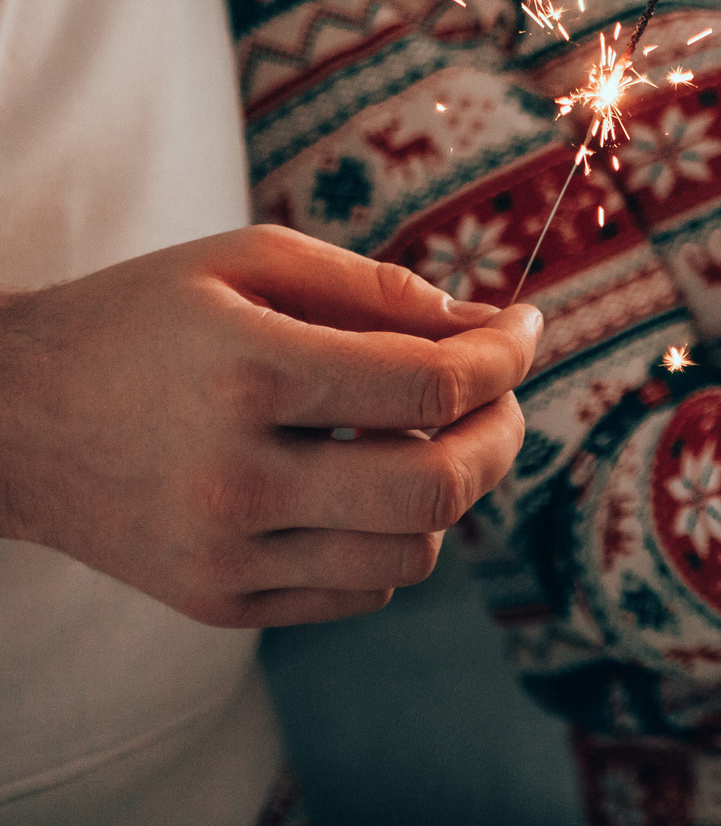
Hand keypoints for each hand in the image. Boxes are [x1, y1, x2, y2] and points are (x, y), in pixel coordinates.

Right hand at [0, 225, 541, 628]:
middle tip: (500, 392)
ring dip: (452, 489)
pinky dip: (396, 539)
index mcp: (249, 375)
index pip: (432, 387)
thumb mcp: (247, 260)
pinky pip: (360, 590)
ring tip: (430, 435)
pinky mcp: (216, 602)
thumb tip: (486, 327)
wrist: (7, 418)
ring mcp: (224, 554)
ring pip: (412, 552)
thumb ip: (375, 288)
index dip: (505, 356)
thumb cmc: (139, 319)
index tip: (526, 328)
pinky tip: (371, 485)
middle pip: (438, 486)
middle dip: (501, 432)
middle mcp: (237, 479)